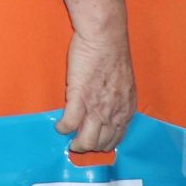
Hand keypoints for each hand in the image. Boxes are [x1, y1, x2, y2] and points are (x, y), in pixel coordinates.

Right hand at [56, 0, 135, 153]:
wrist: (105, 38)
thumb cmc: (112, 54)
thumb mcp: (124, 83)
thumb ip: (118, 99)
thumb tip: (109, 106)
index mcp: (126, 109)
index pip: (117, 138)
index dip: (105, 144)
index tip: (95, 143)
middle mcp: (114, 113)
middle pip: (102, 144)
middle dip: (90, 147)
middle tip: (79, 144)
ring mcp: (97, 108)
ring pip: (87, 140)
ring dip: (77, 144)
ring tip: (69, 141)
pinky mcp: (79, 98)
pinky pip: (69, 123)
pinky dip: (62, 128)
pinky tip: (58, 126)